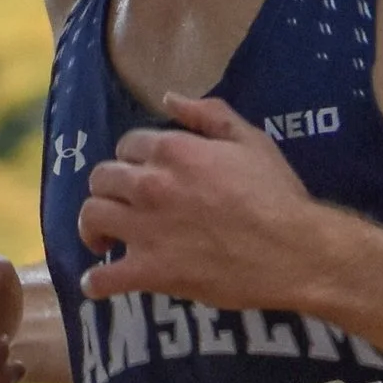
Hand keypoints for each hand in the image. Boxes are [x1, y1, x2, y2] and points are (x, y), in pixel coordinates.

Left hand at [80, 93, 344, 318]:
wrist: (292, 250)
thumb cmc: (277, 194)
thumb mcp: (250, 140)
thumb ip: (208, 115)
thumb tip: (169, 98)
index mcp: (173, 150)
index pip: (128, 146)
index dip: (133, 159)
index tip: (143, 174)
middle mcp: (150, 185)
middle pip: (102, 178)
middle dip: (109, 189)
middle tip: (122, 205)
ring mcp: (145, 229)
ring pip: (91, 218)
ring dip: (92, 227)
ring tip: (104, 239)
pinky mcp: (150, 271)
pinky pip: (104, 278)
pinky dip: (96, 283)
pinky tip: (98, 284)